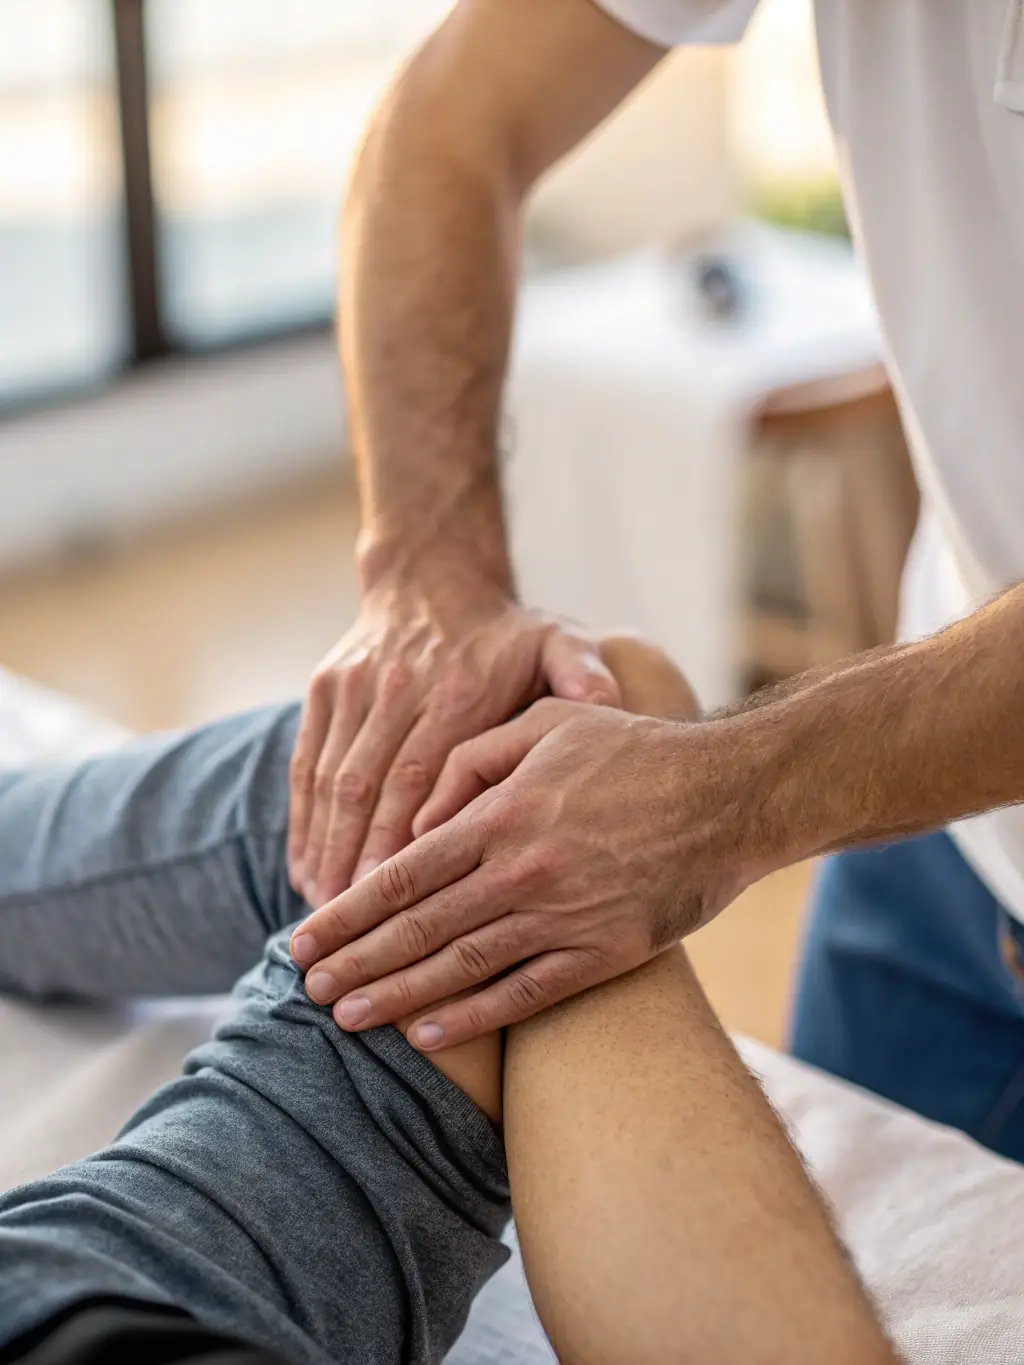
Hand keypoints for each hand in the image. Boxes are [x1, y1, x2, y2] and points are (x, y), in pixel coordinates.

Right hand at [287, 575, 620, 906]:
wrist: (433, 575)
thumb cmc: (504, 631)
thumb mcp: (556, 640)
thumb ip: (580, 673)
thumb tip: (605, 702)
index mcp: (460, 691)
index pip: (421, 777)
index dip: (401, 840)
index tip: (394, 900)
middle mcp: (401, 690)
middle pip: (367, 788)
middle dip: (355, 860)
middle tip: (352, 927)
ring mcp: (356, 689)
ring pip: (330, 780)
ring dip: (322, 848)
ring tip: (324, 911)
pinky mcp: (325, 690)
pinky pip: (306, 764)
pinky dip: (302, 820)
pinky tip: (303, 870)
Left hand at [290, 696, 756, 1048]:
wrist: (729, 793)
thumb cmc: (635, 751)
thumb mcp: (548, 720)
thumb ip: (474, 757)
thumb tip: (420, 813)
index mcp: (502, 814)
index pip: (401, 873)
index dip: (347, 911)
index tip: (303, 938)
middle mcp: (522, 872)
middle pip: (418, 927)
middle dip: (356, 961)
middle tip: (307, 989)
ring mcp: (563, 917)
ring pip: (461, 967)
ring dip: (397, 996)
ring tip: (347, 1019)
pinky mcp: (604, 953)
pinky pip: (526, 994)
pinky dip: (473, 1017)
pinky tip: (428, 1033)